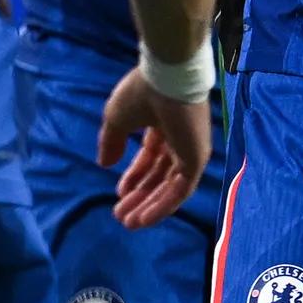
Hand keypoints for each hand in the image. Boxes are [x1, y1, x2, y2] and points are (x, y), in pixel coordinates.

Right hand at [99, 62, 212, 227]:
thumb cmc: (141, 92)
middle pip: (160, 175)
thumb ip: (111, 142)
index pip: (151, 157)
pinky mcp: (198, 159)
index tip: (119, 193)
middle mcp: (180, 138)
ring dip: (150, 206)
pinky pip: (181, 190)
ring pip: (170, 186)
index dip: (135, 176)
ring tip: (129, 223)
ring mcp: (191, 149)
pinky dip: (163, 206)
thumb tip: (105, 164)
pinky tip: (144, 218)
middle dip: (140, 196)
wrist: (166, 79)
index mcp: (163, 125)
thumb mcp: (117, 119)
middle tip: (121, 215)